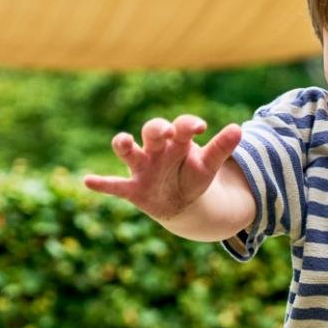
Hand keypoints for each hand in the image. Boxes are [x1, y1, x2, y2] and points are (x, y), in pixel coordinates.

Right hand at [83, 114, 242, 219]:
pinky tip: (88, 181)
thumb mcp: (209, 165)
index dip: (189, 124)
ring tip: (123, 140)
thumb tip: (239, 128)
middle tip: (165, 131)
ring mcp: (142, 168)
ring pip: (128, 151)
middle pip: (152, 131)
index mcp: (177, 141)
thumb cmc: (193, 176)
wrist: (181, 203)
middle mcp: (157, 150)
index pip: (182, 126)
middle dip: (157, 128)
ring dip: (123, 144)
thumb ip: (221, 148)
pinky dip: (102, 184)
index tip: (201, 127)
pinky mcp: (133, 189)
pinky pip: (115, 185)